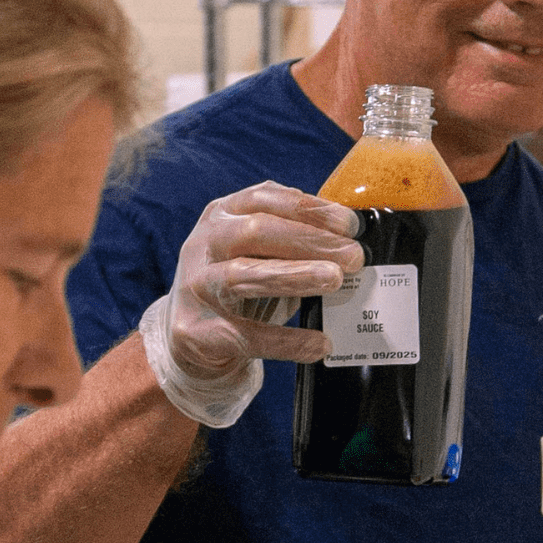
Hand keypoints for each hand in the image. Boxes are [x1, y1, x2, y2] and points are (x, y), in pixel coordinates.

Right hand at [140, 181, 363, 426]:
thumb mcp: (257, 252)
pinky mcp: (196, 330)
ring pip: (244, 275)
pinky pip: (246, 335)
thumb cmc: (237, 286)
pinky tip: (319, 343)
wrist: (188, 338)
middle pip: (255, 232)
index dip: (308, 209)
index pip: (264, 199)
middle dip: (310, 241)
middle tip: (353, 256)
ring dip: (295, 275)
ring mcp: (196, 286)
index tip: (350, 224)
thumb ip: (292, 240)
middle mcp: (204, 244)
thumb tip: (349, 243)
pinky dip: (286, 341)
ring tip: (334, 280)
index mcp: (222, 214)